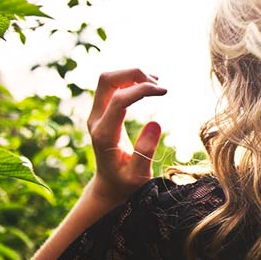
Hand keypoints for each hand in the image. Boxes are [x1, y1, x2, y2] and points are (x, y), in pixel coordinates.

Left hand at [86, 68, 166, 203]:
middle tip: (158, 84)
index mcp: (104, 135)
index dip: (142, 90)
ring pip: (108, 80)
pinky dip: (129, 80)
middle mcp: (96, 120)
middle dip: (133, 74)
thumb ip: (145, 151)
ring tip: (156, 84)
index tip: (164, 91)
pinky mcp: (102, 112)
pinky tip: (148, 85)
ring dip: (131, 75)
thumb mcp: (139, 175)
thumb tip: (156, 123)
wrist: (109, 185)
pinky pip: (112, 86)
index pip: (119, 99)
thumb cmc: (126, 183)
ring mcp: (97, 114)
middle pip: (107, 80)